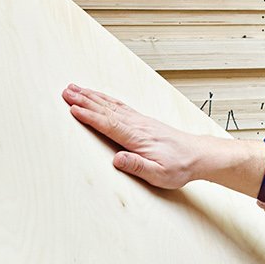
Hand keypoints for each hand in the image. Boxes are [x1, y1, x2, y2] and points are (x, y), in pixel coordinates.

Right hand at [62, 84, 200, 188]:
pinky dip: (106, 99)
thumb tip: (117, 160)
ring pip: (111, 105)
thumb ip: (137, 166)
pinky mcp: (143, 121)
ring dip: (92, 96)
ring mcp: (140, 120)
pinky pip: (119, 106)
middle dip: (85, 100)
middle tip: (66, 92)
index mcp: (138, 138)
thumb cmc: (179, 167)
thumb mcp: (159, 174)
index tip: (73, 108)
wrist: (198, 155)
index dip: (89, 116)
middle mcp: (137, 125)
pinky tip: (99, 96)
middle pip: (106, 109)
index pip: (109, 124)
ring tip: (76, 89)